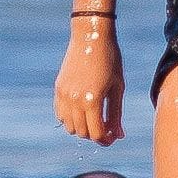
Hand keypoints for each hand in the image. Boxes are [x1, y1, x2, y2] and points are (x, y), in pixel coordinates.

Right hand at [57, 23, 126, 144]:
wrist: (90, 37)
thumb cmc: (110, 60)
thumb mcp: (117, 88)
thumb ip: (116, 114)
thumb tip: (118, 136)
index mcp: (92, 100)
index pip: (96, 133)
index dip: (106, 140)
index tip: (113, 137)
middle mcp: (75, 100)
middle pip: (82, 133)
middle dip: (95, 135)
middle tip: (106, 128)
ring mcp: (64, 95)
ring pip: (69, 126)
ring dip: (82, 128)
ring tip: (94, 119)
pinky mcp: (58, 89)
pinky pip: (60, 114)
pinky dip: (70, 119)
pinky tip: (82, 111)